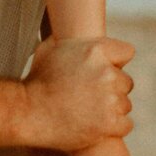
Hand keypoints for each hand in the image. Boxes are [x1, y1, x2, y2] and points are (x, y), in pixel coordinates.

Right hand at [22, 36, 133, 150]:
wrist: (28, 114)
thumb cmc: (37, 81)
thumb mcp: (51, 48)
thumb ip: (72, 37)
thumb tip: (75, 27)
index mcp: (96, 50)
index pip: (127, 52)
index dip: (116, 63)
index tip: (104, 72)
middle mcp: (107, 73)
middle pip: (126, 82)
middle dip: (112, 89)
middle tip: (90, 97)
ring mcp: (110, 99)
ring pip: (125, 104)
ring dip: (112, 109)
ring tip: (89, 112)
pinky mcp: (110, 124)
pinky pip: (125, 124)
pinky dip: (114, 128)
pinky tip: (97, 126)